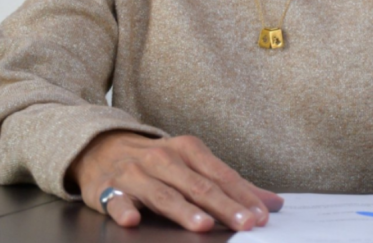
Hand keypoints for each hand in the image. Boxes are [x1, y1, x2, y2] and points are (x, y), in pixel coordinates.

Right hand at [68, 131, 283, 231]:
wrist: (100, 147)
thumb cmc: (156, 161)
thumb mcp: (192, 164)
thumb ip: (230, 184)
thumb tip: (273, 203)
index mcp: (186, 149)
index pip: (221, 175)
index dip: (243, 196)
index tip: (262, 216)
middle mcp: (162, 158)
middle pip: (197, 185)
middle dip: (224, 205)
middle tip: (245, 224)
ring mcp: (134, 172)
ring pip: (162, 193)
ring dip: (183, 209)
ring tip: (202, 225)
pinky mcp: (107, 188)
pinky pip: (115, 200)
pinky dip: (124, 208)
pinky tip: (133, 219)